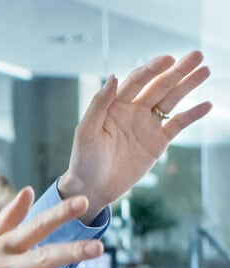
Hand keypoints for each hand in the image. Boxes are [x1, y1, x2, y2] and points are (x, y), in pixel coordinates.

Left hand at [59, 51, 211, 223]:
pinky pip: (177, 124)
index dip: (153, 69)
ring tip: (205, 70)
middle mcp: (133, 111)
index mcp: (114, 105)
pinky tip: (206, 104)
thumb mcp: (86, 131)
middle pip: (158, 86)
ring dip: (187, 86)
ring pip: (171, 100)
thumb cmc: (84, 160)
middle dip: (177, 71)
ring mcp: (146, 125)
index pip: (137, 81)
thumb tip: (113, 76)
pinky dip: (192, 115)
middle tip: (197, 56)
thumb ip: (98, 104)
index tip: (169, 59)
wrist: (92, 188)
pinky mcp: (157, 142)